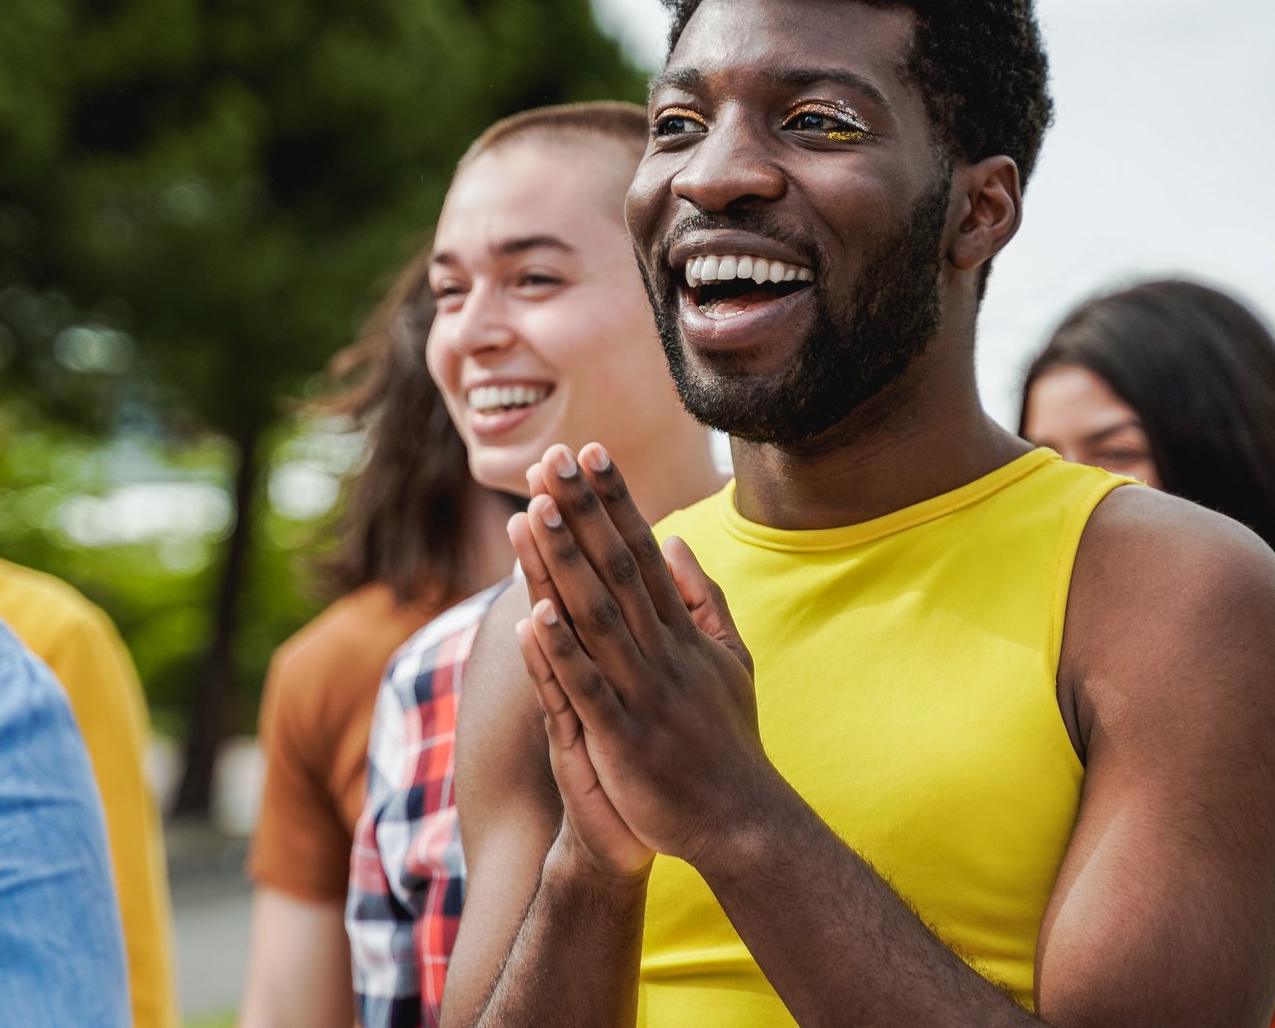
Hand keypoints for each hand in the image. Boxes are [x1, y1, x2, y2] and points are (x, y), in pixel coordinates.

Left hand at [509, 442, 772, 868]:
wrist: (742, 822)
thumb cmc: (728, 742)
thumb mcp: (731, 660)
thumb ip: (704, 600)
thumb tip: (681, 542)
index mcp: (683, 632)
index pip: (645, 550)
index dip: (615, 501)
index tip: (591, 452)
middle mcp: (664, 651)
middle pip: (616, 567)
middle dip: (582, 512)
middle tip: (552, 457)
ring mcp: (643, 692)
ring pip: (596, 614)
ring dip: (562, 563)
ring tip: (533, 511)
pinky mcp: (622, 736)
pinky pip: (585, 686)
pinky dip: (560, 651)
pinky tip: (532, 614)